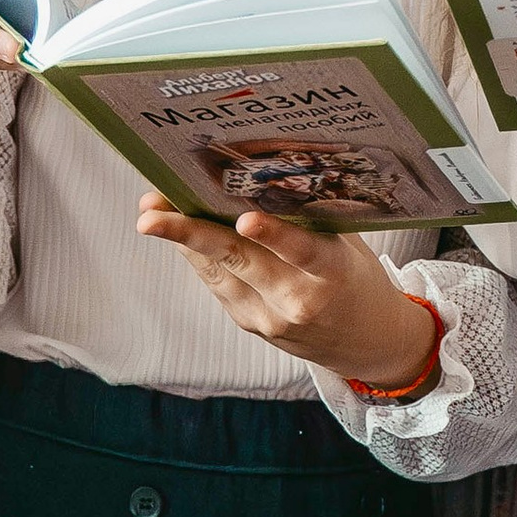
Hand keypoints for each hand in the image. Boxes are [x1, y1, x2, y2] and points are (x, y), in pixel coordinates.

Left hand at [134, 197, 441, 386]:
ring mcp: (269, 316)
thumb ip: (311, 217)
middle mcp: (297, 298)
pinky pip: (217, 281)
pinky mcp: (250, 323)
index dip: (274, 235)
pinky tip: (177, 229)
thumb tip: (259, 174)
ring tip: (150, 214)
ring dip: (181, 241)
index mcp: (333, 272)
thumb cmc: (355, 277)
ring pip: (218, 271)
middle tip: (150, 218)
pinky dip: (198, 254)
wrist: (366, 342)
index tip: (245, 220)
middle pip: (239, 260)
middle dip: (190, 235)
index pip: (302, 250)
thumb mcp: (347, 244)